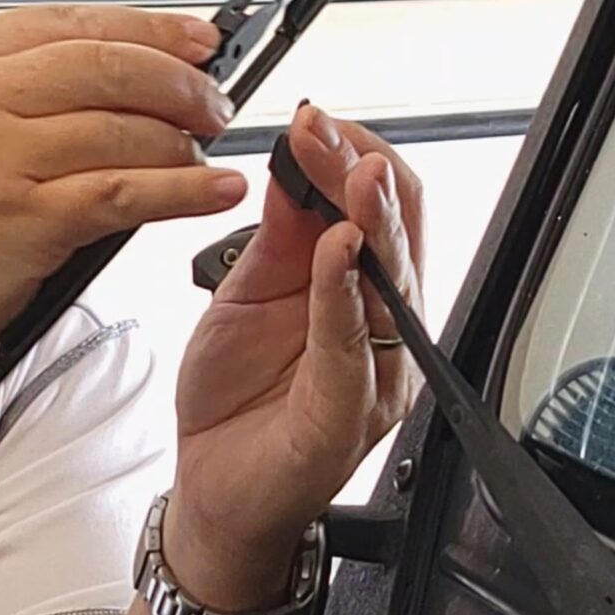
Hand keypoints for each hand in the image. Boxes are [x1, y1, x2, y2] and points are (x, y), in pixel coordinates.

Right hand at [0, 6, 245, 388]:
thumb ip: (13, 90)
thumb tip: (122, 72)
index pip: (76, 21)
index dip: (152, 29)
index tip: (198, 40)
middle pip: (110, 64)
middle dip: (181, 82)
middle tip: (214, 103)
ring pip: (125, 128)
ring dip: (184, 143)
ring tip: (206, 157)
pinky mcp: (23, 220)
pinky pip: (127, 192)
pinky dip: (184, 191)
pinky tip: (213, 191)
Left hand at [164, 104, 424, 609]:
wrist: (214, 494)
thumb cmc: (237, 403)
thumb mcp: (245, 293)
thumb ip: (276, 236)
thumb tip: (292, 161)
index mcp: (361, 291)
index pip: (384, 205)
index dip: (355, 154)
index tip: (313, 120)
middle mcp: (382, 328)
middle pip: (400, 231)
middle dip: (361, 169)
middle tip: (322, 128)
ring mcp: (374, 371)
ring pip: (393, 280)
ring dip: (367, 217)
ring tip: (348, 171)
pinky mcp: (349, 414)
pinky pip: (354, 344)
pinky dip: (343, 292)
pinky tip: (335, 253)